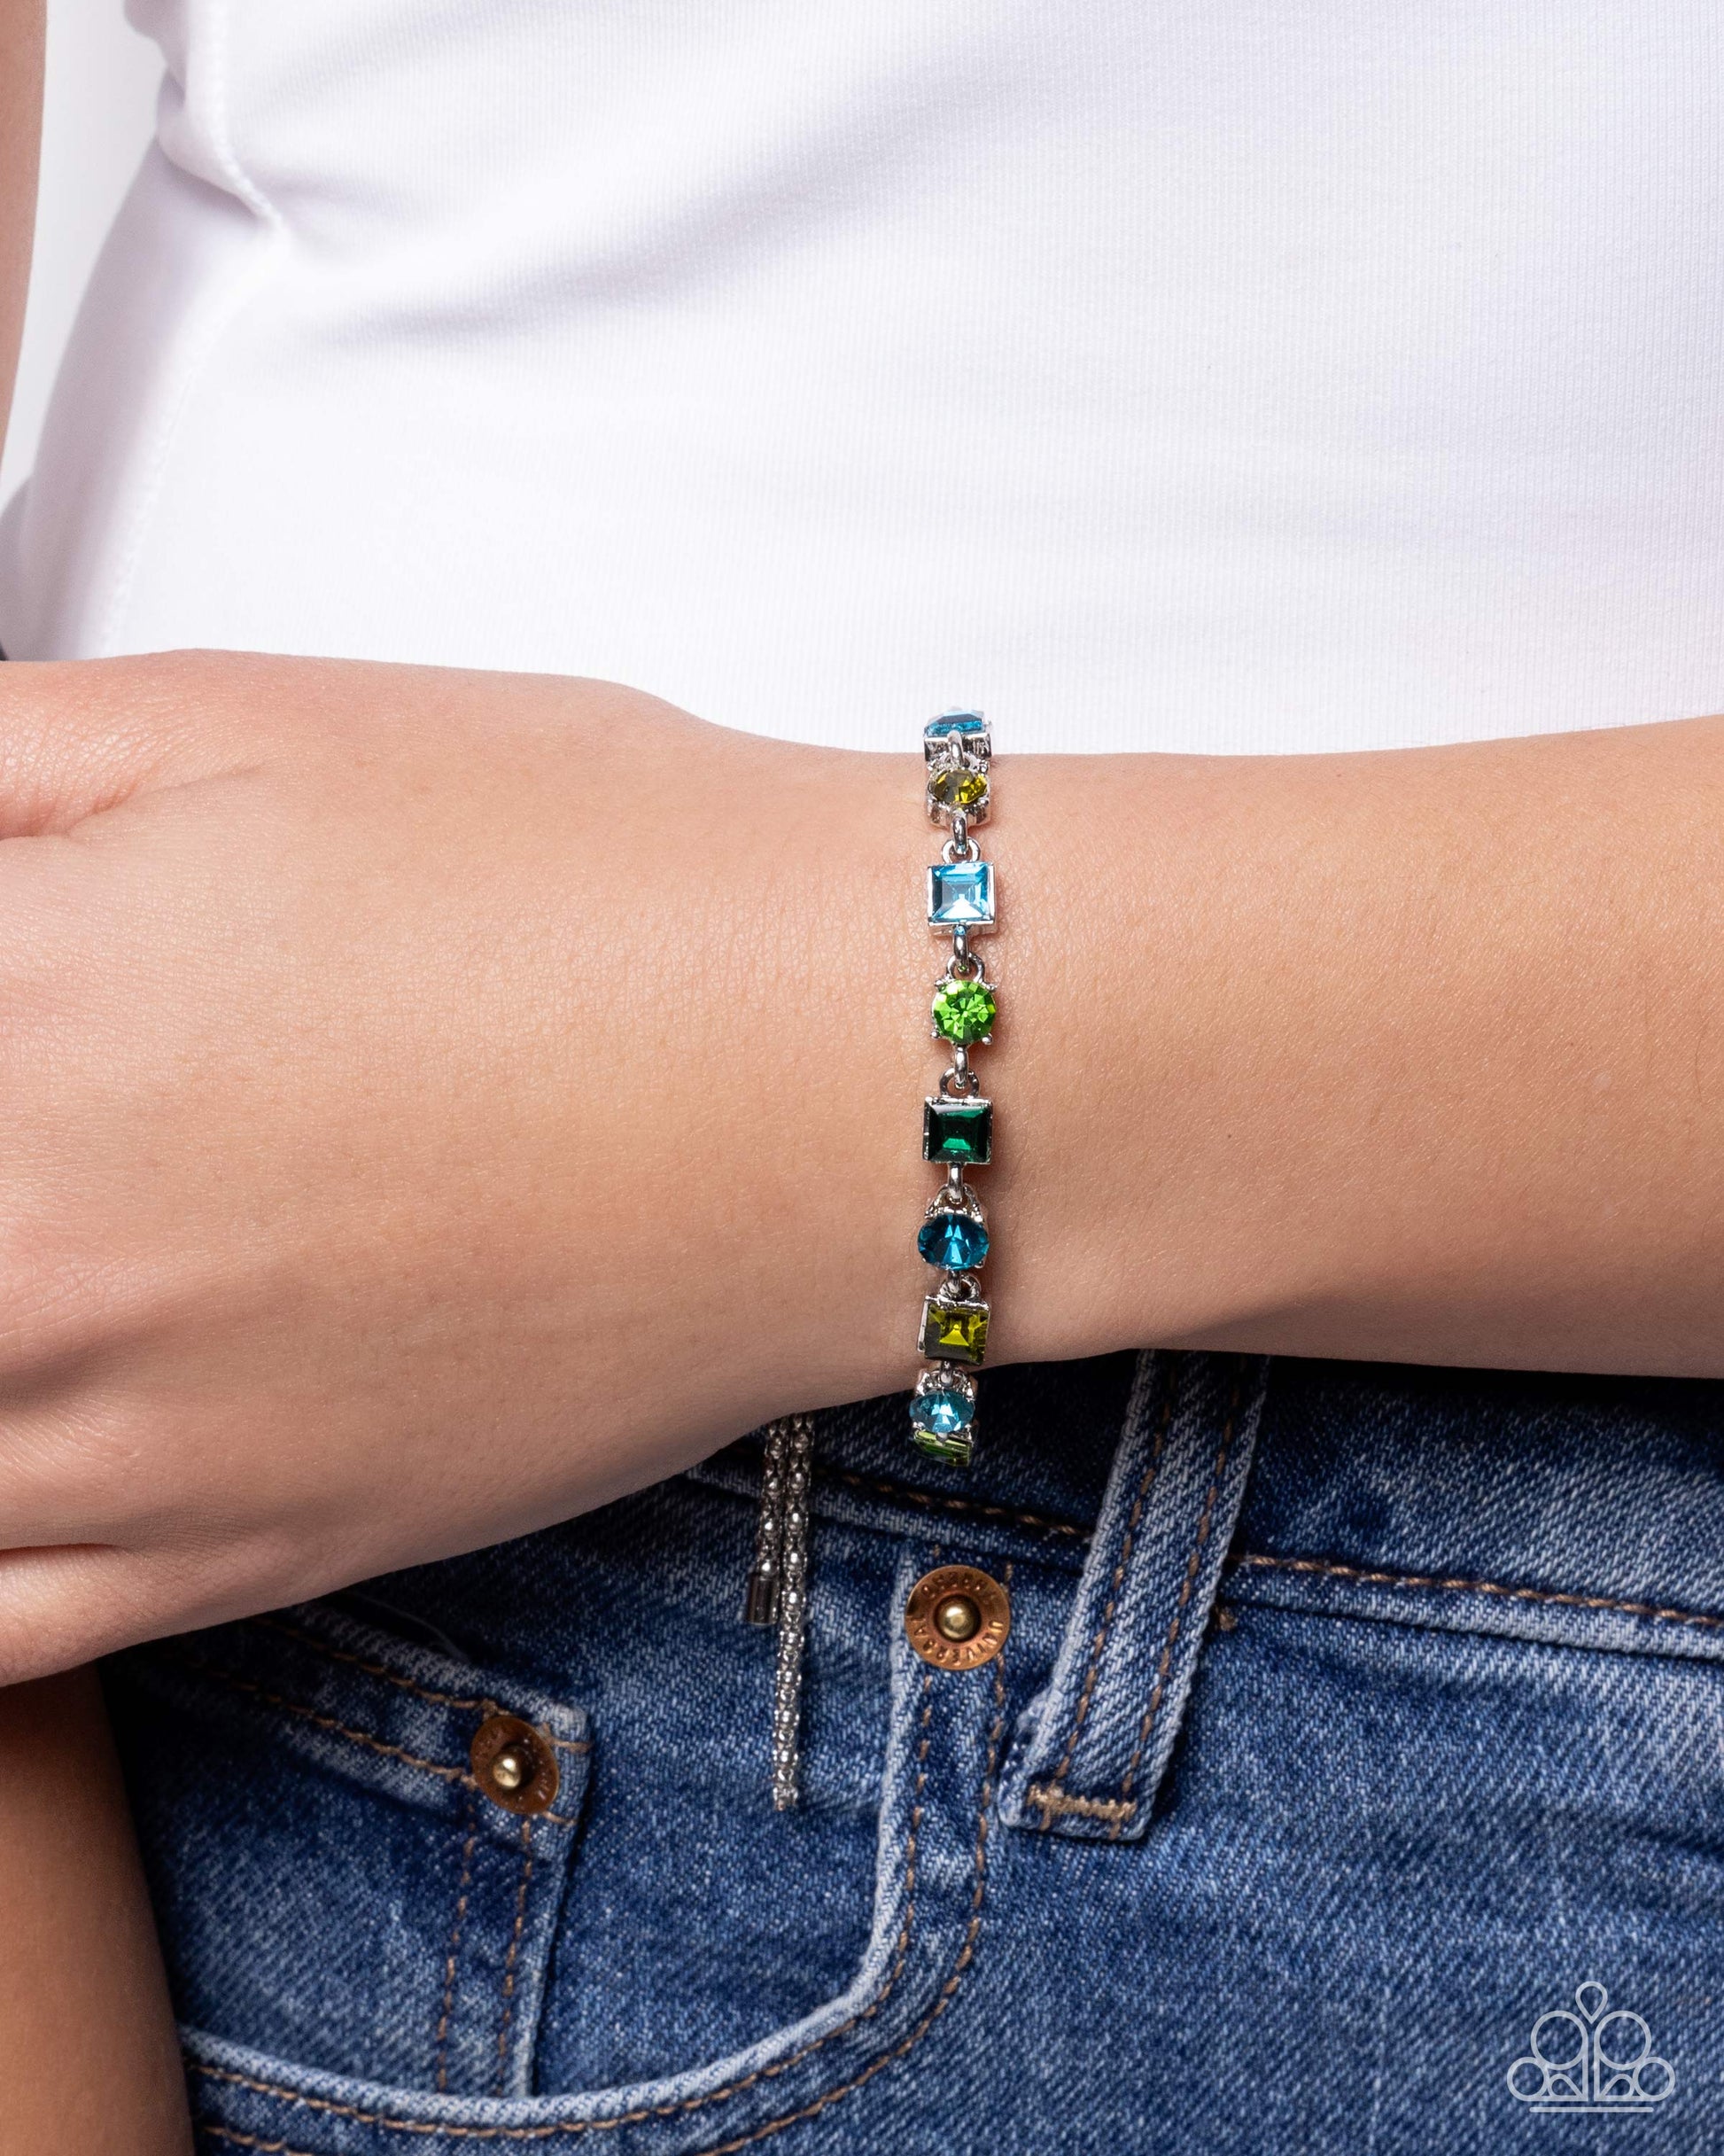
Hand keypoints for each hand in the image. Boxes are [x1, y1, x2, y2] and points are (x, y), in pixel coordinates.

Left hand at [0, 654, 931, 1678]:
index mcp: (9, 1007)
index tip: (7, 989)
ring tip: (56, 1236)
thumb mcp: (236, 719)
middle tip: (49, 1093)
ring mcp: (125, 1434)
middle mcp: (27, 1249)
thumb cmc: (602, 877)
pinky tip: (22, 1421)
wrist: (849, 1076)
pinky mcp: (239, 1553)